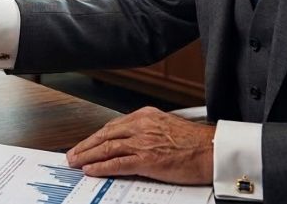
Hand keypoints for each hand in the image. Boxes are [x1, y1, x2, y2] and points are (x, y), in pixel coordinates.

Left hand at [66, 107, 214, 184]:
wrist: (214, 149)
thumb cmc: (197, 142)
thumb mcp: (168, 127)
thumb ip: (149, 131)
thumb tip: (133, 142)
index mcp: (146, 116)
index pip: (113, 125)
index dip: (97, 136)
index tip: (87, 142)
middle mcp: (141, 125)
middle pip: (105, 135)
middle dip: (86, 145)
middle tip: (73, 153)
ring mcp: (143, 142)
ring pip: (107, 148)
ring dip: (88, 155)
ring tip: (76, 162)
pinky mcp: (146, 159)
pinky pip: (117, 163)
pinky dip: (101, 166)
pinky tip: (91, 169)